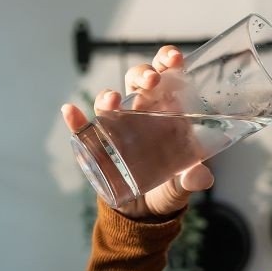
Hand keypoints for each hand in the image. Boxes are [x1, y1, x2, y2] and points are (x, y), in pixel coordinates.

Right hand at [61, 45, 213, 219]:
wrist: (146, 211)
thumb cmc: (170, 186)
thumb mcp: (184, 184)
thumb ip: (194, 179)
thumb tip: (201, 177)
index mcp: (167, 112)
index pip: (166, 76)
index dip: (167, 61)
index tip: (174, 58)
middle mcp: (142, 112)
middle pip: (138, 81)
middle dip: (143, 74)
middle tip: (151, 81)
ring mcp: (118, 127)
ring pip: (111, 100)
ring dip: (109, 95)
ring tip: (114, 100)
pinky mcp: (98, 145)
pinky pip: (83, 128)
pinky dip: (75, 120)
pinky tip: (71, 112)